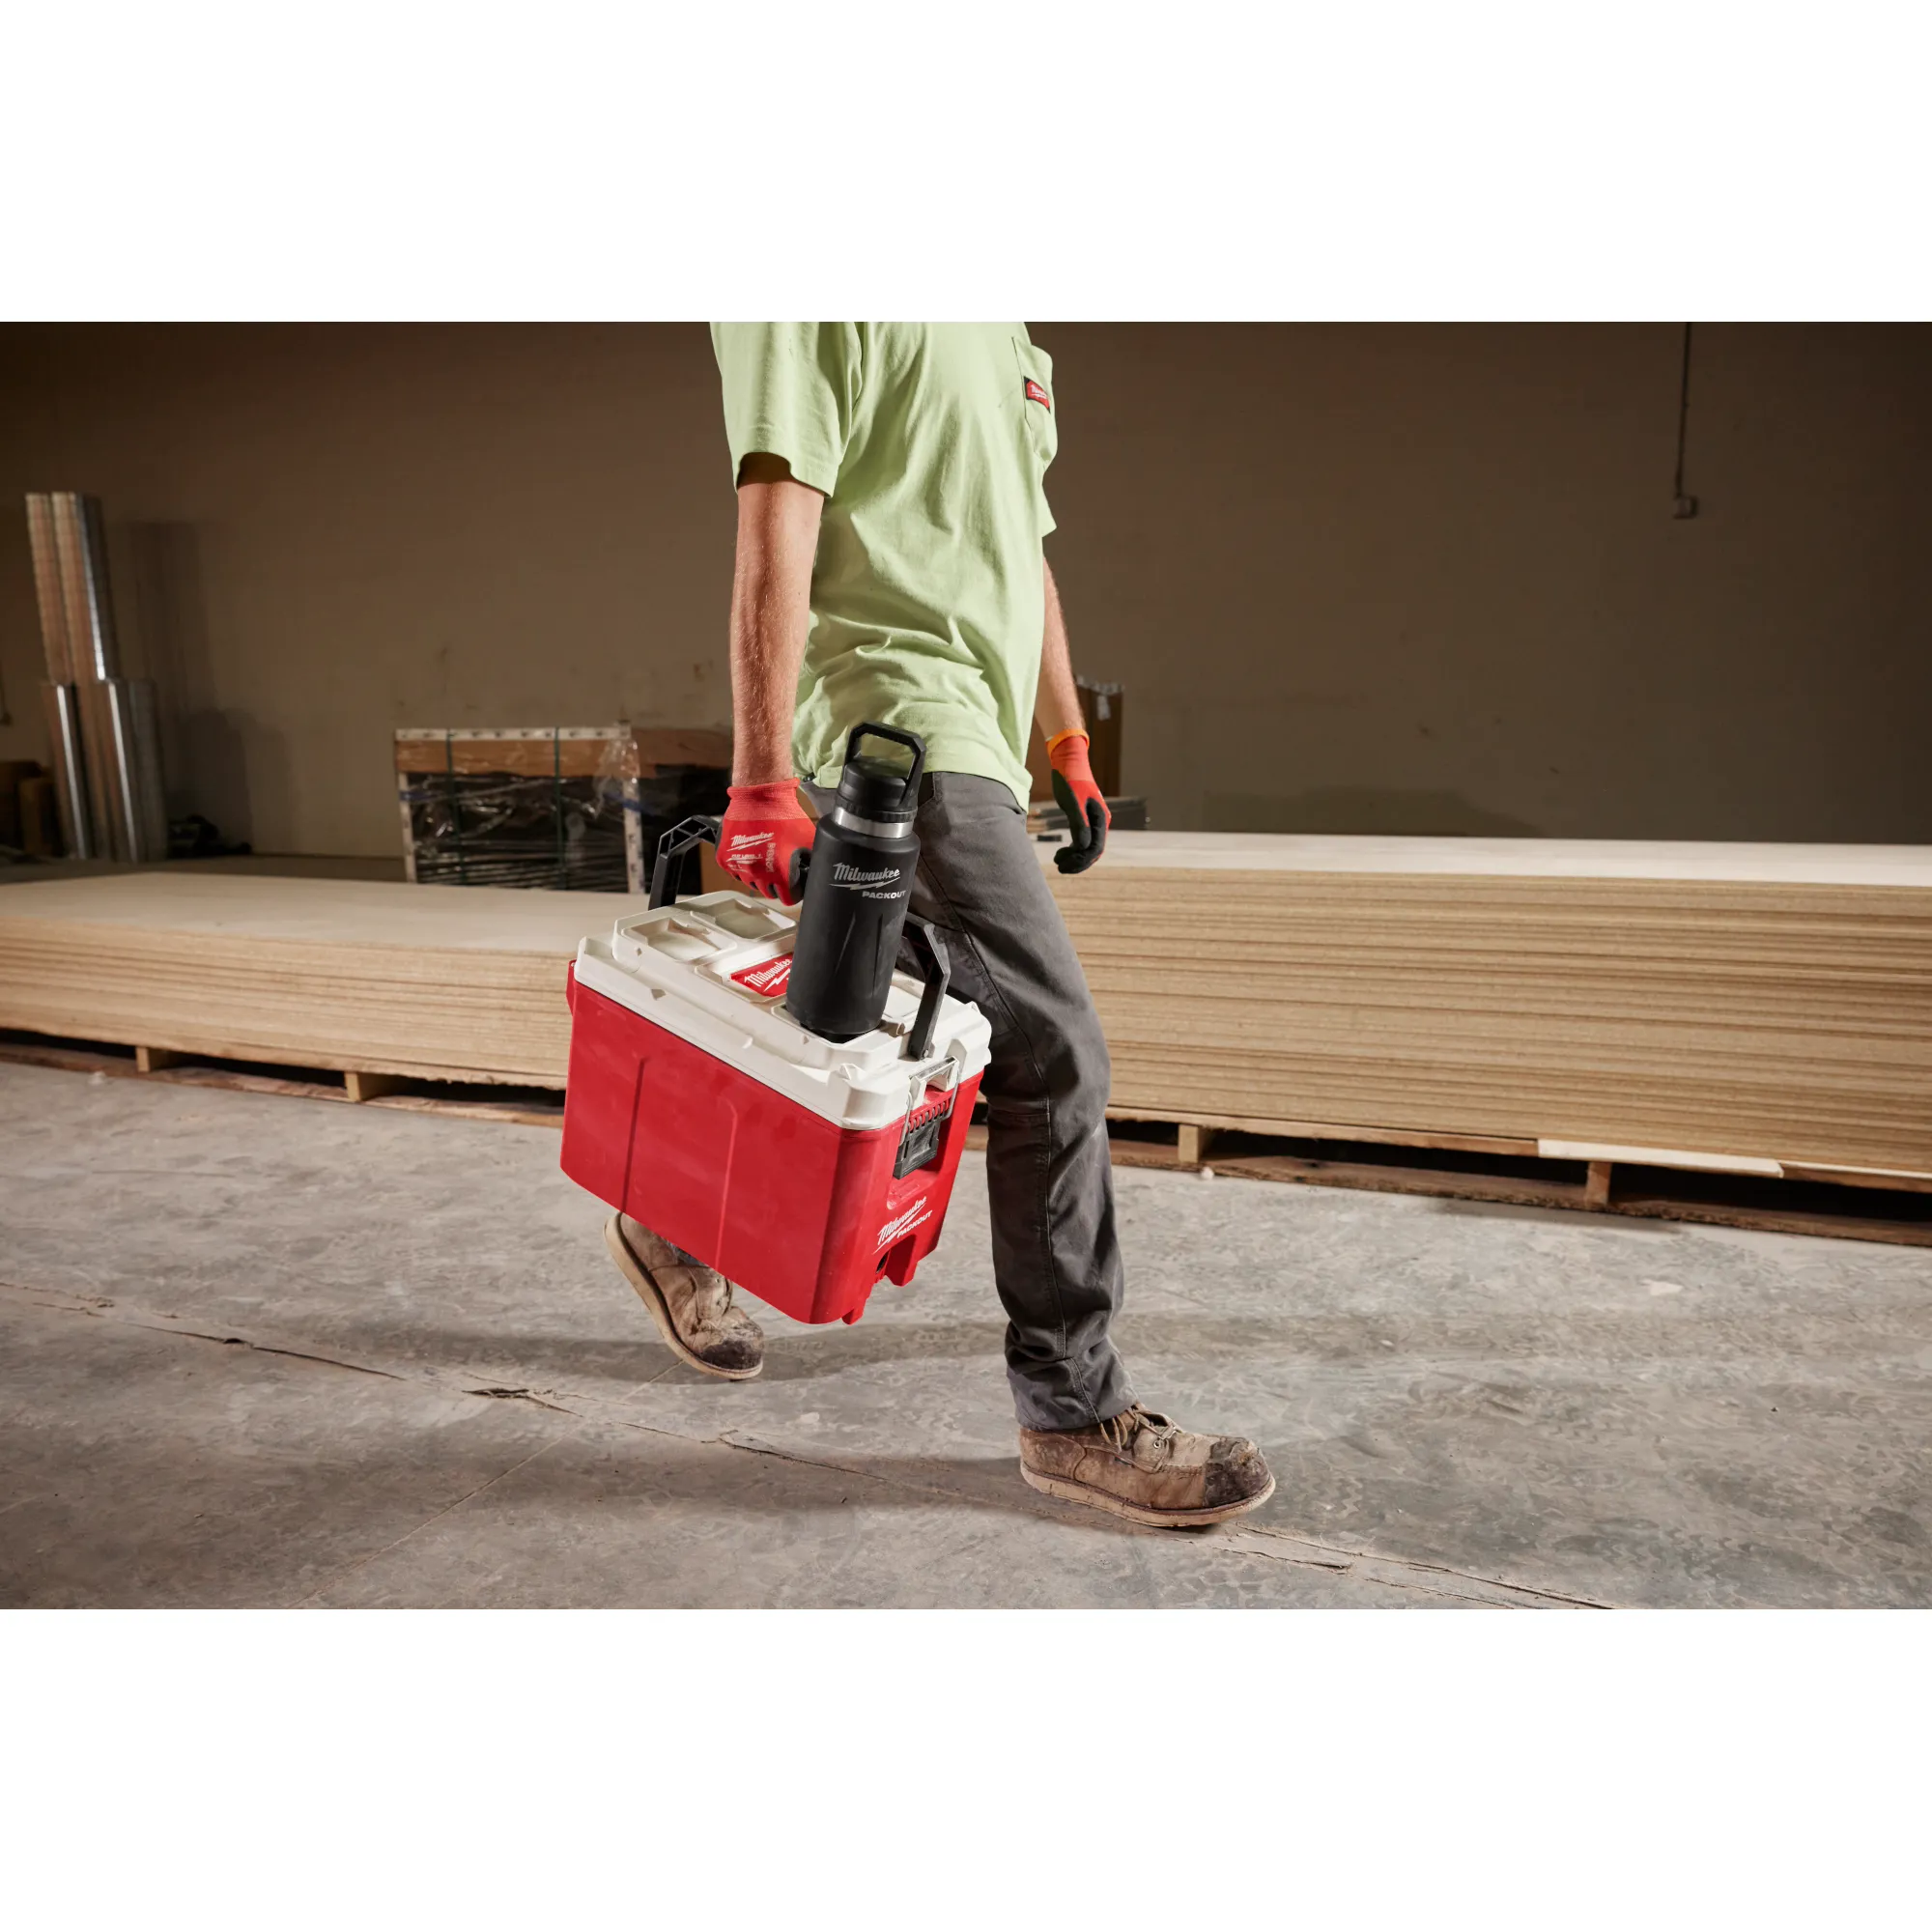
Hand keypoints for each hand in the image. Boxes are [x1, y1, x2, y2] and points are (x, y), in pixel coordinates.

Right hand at [718, 781, 814, 903]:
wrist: (760, 796)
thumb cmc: (785, 815)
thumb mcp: (808, 839)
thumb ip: (813, 861)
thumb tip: (817, 873)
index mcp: (780, 874)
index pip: (788, 899)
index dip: (794, 892)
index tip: (795, 884)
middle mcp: (757, 875)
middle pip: (769, 893)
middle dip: (777, 884)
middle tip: (780, 867)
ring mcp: (739, 867)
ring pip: (751, 883)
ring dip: (760, 875)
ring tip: (766, 857)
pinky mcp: (725, 858)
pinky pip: (736, 872)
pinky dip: (743, 866)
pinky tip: (752, 852)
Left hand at [1047, 730, 1109, 874]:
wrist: (1068, 761)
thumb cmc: (1069, 780)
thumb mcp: (1072, 802)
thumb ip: (1079, 824)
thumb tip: (1083, 847)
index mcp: (1100, 818)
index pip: (1095, 848)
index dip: (1080, 861)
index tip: (1062, 864)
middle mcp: (1100, 821)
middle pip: (1093, 851)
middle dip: (1077, 862)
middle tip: (1058, 867)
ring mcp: (1094, 820)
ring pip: (1088, 847)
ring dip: (1075, 857)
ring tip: (1057, 860)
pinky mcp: (1085, 818)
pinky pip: (1083, 840)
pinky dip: (1073, 849)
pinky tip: (1063, 851)